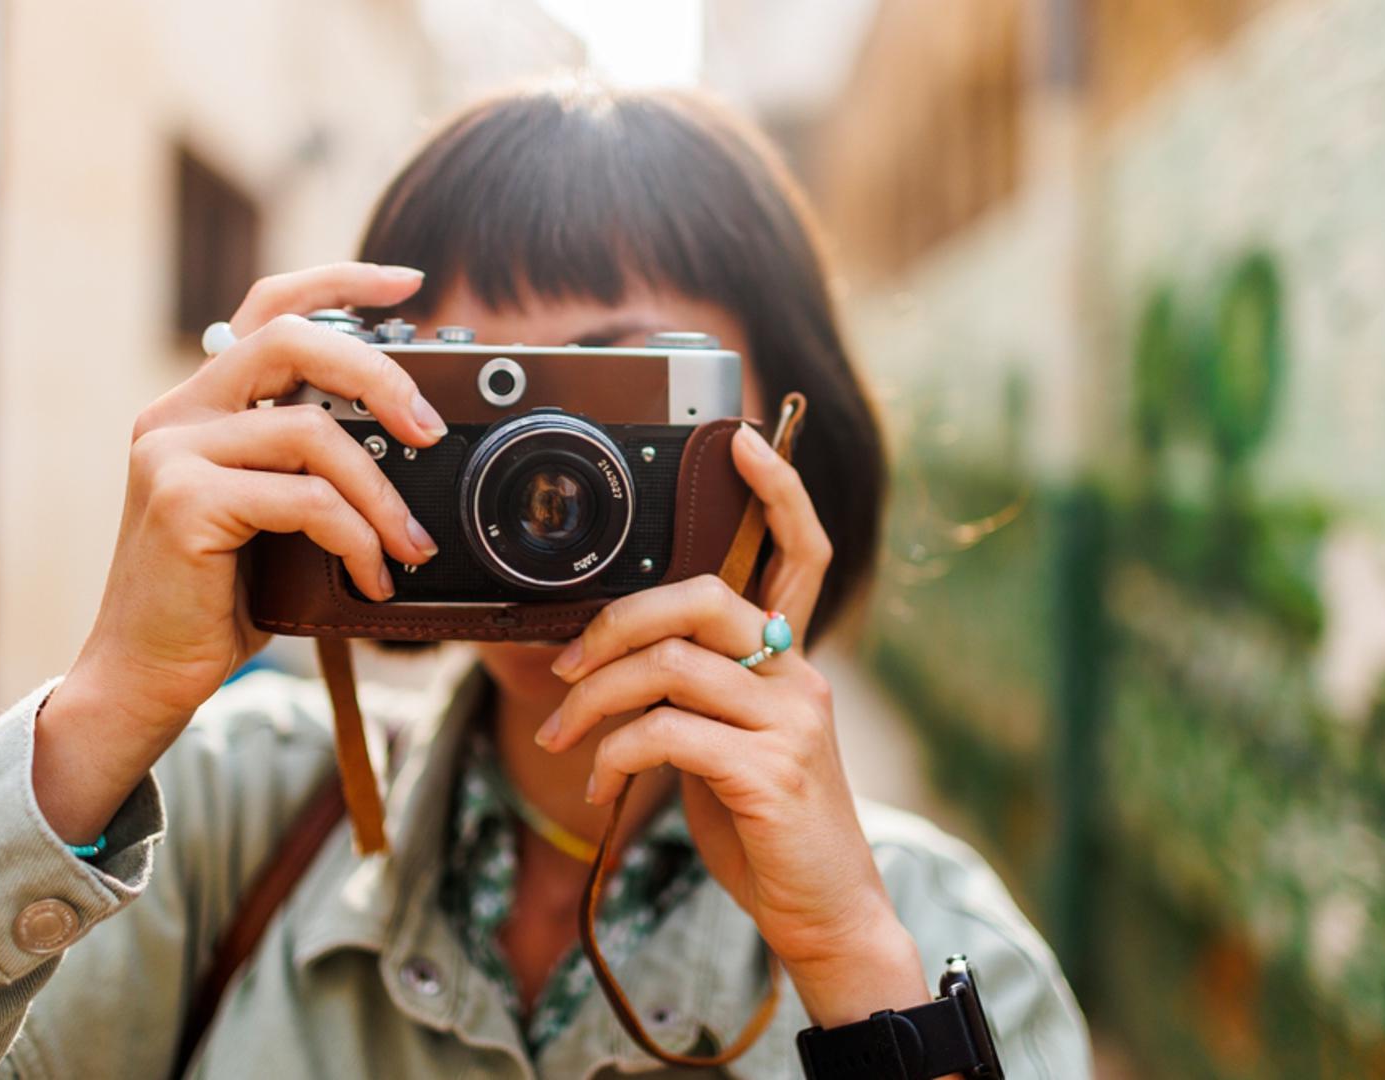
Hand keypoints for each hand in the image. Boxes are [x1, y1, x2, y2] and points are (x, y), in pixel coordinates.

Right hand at [35, 263, 442, 840]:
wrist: (145, 675)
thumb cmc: (216, 600)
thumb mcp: (272, 517)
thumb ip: (309, 466)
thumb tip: (407, 445)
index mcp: (201, 405)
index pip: (269, 310)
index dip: (339, 282)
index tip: (406, 281)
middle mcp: (177, 413)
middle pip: (293, 342)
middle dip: (380, 375)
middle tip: (431, 428)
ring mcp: (174, 452)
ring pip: (313, 432)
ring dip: (382, 494)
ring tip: (411, 546)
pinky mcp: (184, 501)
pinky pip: (305, 498)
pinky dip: (357, 538)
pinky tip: (372, 577)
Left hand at [539, 422, 930, 1025]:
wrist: (823, 913)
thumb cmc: (766, 826)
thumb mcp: (730, 747)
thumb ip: (695, 695)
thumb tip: (617, 663)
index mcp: (791, 663)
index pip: (802, 554)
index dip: (778, 491)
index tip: (743, 440)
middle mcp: (799, 678)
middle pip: (702, 598)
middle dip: (614, 622)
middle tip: (563, 667)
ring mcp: (790, 724)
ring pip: (668, 665)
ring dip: (592, 700)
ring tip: (560, 738)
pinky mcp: (769, 773)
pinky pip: (665, 732)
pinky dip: (613, 753)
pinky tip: (600, 784)